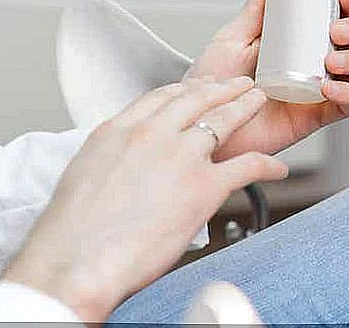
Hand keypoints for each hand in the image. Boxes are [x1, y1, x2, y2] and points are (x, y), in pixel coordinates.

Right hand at [4, 76, 288, 321]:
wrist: (72, 263)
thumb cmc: (71, 233)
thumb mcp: (84, 173)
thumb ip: (114, 157)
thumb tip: (127, 165)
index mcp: (119, 130)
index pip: (162, 96)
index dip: (187, 88)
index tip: (200, 85)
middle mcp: (152, 135)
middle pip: (197, 100)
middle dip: (223, 88)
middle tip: (239, 84)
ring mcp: (180, 158)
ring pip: (224, 121)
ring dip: (246, 108)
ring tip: (258, 102)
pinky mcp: (203, 188)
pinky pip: (247, 167)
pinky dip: (267, 165)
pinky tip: (277, 168)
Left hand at [186, 0, 348, 157]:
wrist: (202, 122)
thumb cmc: (214, 83)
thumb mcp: (234, 39)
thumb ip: (255, 9)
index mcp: (300, 37)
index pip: (335, 15)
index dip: (348, 3)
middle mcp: (315, 61)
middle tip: (335, 30)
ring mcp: (319, 88)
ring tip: (332, 60)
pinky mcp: (317, 116)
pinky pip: (348, 106)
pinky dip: (348, 95)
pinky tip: (331, 88)